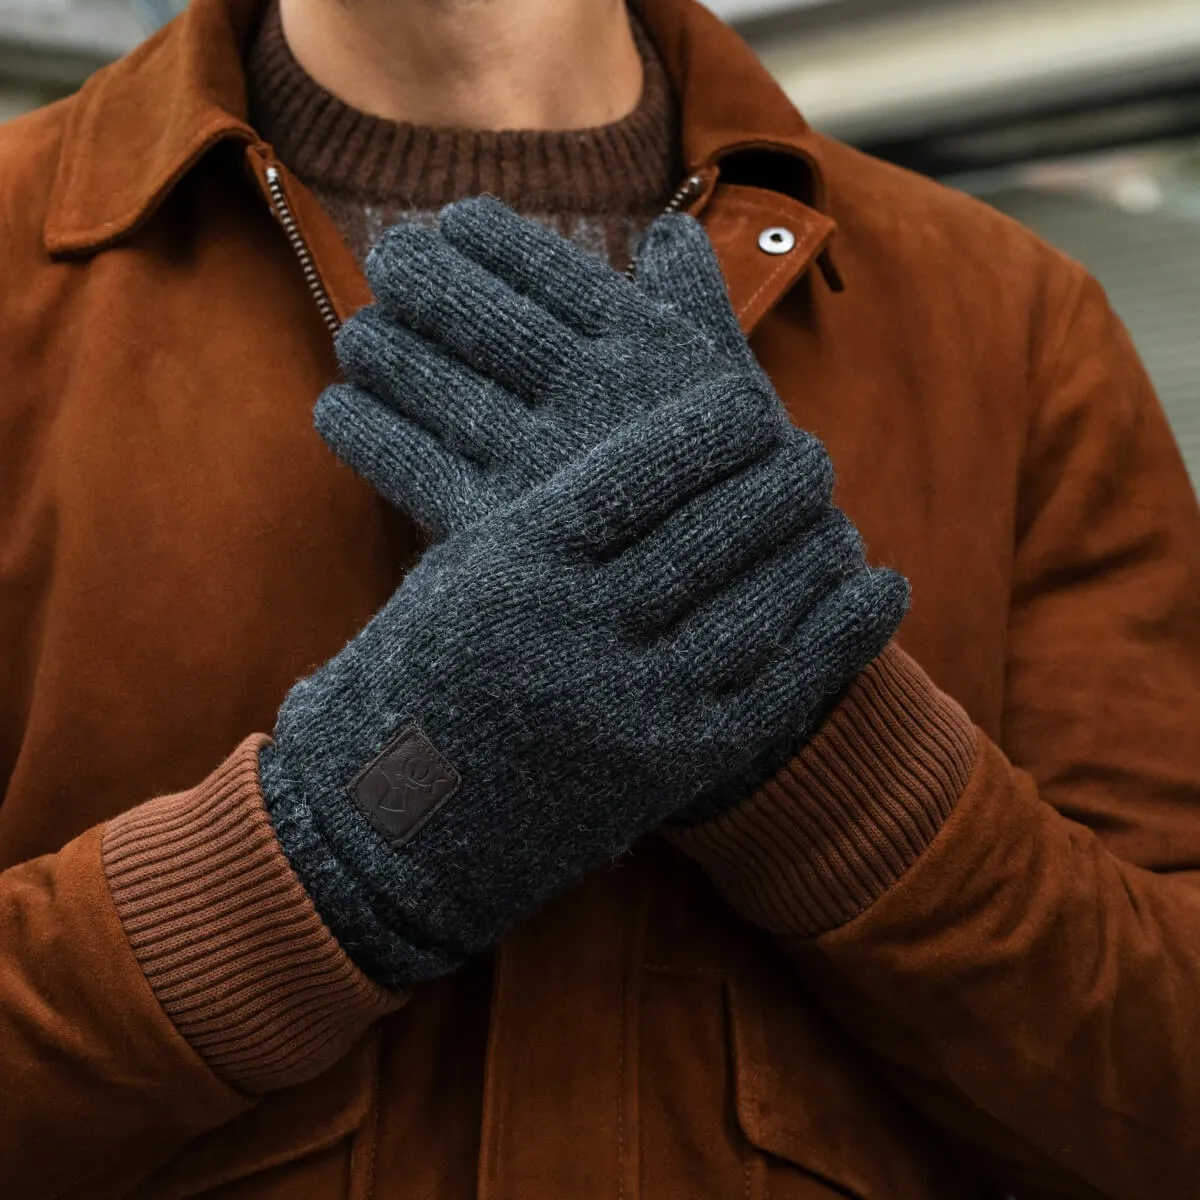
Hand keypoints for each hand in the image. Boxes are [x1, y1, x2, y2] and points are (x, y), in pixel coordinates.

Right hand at [264, 381, 907, 988]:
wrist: (391, 825)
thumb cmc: (421, 678)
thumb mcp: (458, 572)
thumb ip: (542, 509)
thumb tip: (638, 445)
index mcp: (516, 560)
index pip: (644, 469)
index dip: (715, 431)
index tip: (752, 404)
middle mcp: (575, 626)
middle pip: (714, 529)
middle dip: (779, 480)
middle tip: (809, 452)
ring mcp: (625, 703)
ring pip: (758, 603)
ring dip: (813, 546)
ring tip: (834, 513)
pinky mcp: (666, 769)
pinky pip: (779, 688)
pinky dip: (842, 632)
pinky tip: (882, 585)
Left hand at [317, 197, 755, 536]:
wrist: (728, 597)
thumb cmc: (729, 480)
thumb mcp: (731, 387)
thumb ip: (699, 304)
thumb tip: (670, 233)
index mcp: (645, 350)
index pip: (546, 267)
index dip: (487, 237)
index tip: (454, 224)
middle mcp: (590, 395)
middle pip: (476, 315)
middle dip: (420, 275)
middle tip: (390, 261)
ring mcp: (541, 461)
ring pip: (432, 382)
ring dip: (381, 348)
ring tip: (360, 336)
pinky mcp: (498, 526)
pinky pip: (411, 463)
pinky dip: (365, 429)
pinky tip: (338, 409)